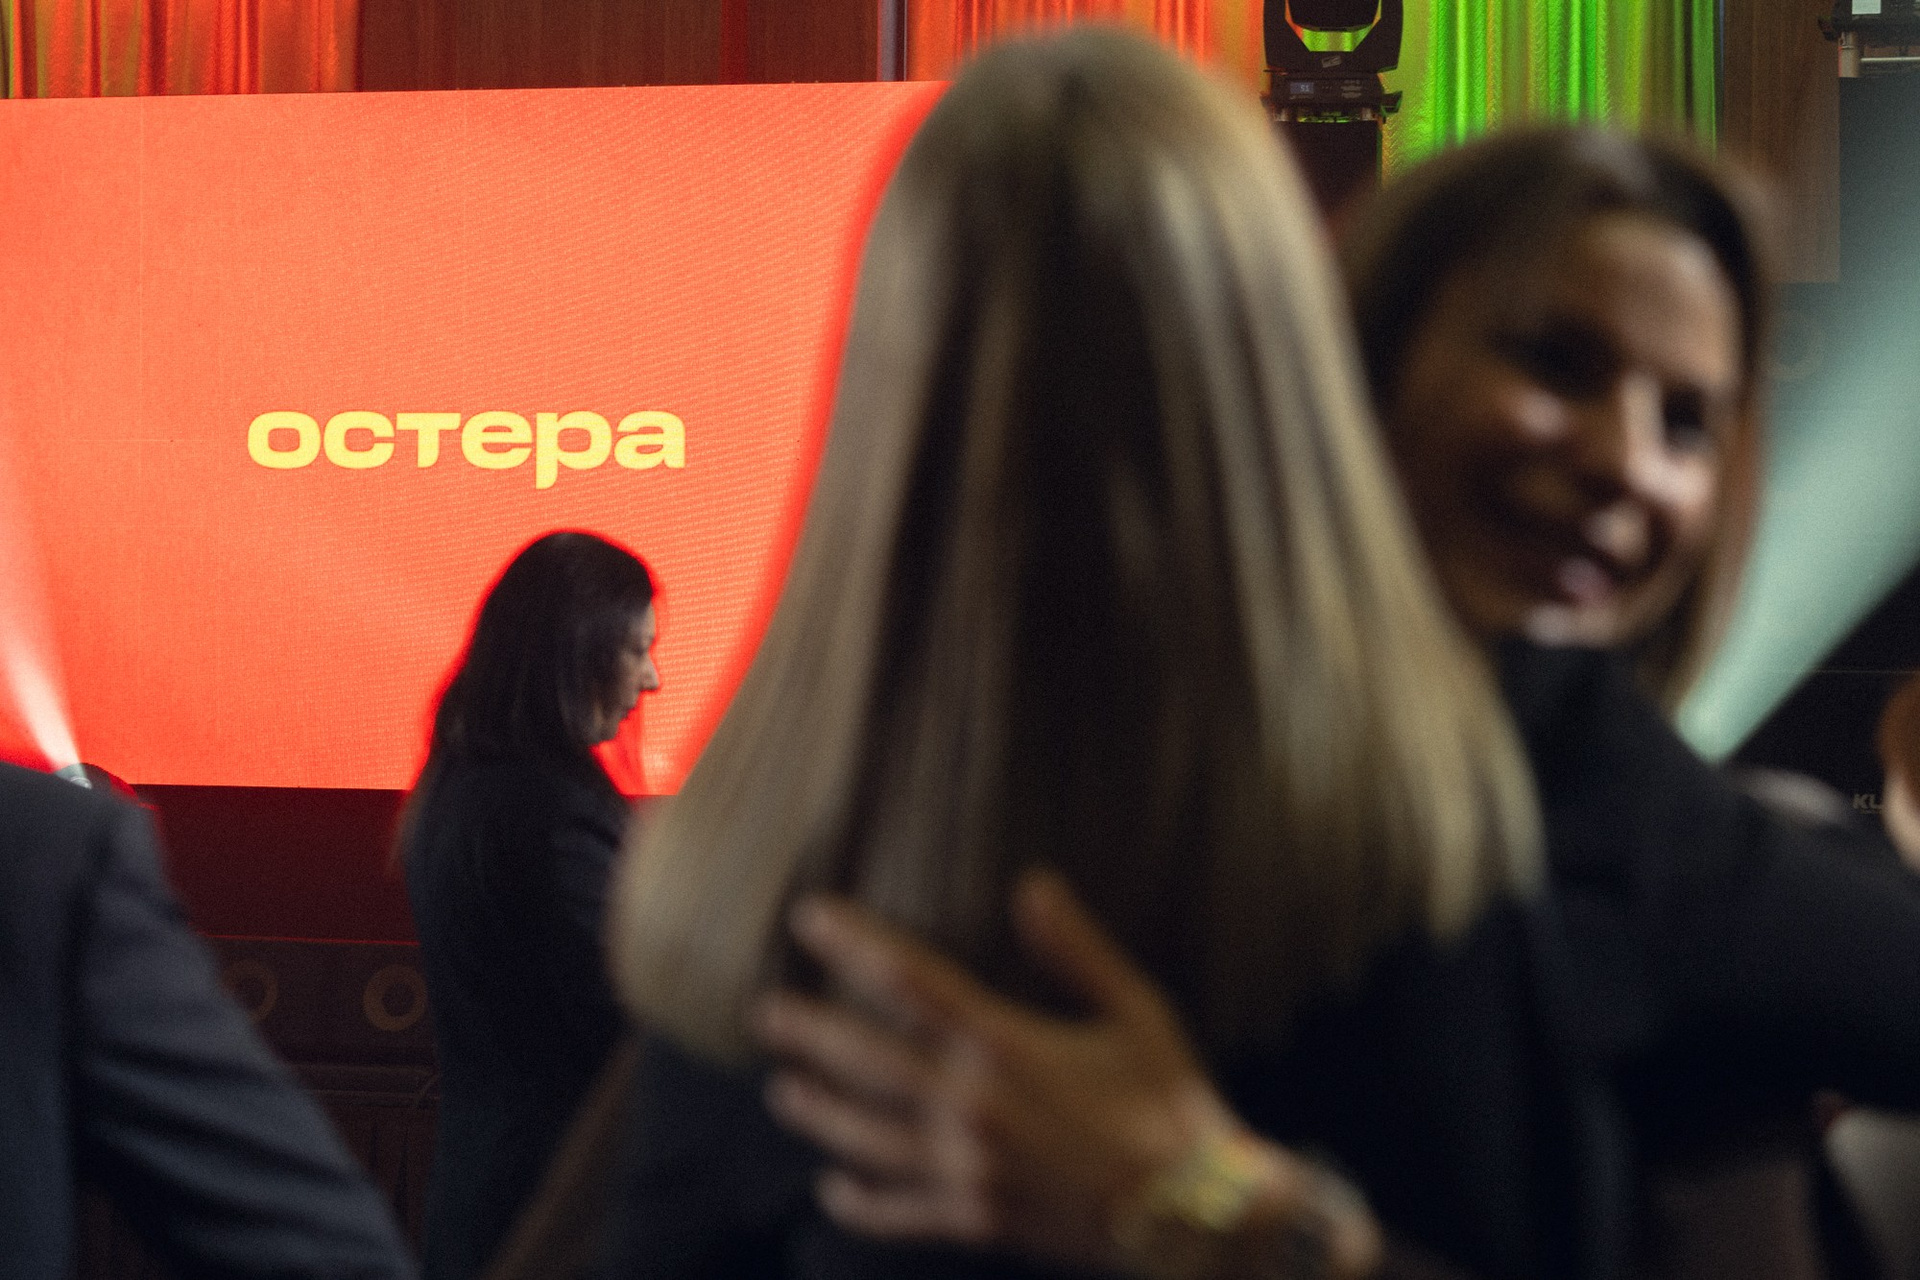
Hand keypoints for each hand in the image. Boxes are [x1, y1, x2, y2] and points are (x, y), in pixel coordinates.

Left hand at [752, 869, 1380, 1276]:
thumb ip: (1076, 949)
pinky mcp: (976, 1219)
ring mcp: (968, 1169)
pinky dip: (861, 1203)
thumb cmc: (1169, 1102)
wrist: (1194, 1214)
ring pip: (866, 1137)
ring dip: (818, 1111)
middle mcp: (972, 1107)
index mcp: (1006, 1045)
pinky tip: (832, 1189)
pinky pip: (900, 1212)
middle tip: (766, 1012)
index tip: (810, 918)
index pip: (908, 981)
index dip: (853, 945)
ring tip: (782, 1090)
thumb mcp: (1135, 1010)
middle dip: (809, 1032)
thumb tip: (1033, 884)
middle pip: (864, 1060)